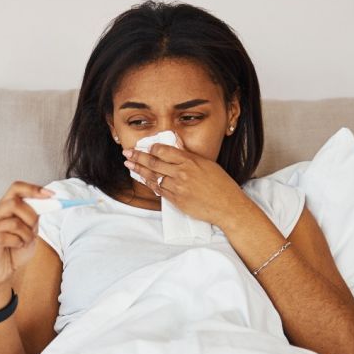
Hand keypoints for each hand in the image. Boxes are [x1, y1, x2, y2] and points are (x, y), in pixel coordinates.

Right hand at [0, 181, 53, 285]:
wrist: (2, 272)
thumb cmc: (15, 250)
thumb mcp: (30, 231)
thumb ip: (34, 216)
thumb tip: (47, 202)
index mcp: (4, 207)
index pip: (16, 188)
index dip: (33, 189)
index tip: (51, 195)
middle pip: (14, 202)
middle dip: (31, 216)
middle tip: (33, 229)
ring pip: (13, 222)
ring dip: (26, 234)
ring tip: (25, 241)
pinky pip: (6, 236)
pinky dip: (17, 242)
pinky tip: (17, 246)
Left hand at [122, 141, 246, 227]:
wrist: (227, 206)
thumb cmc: (221, 184)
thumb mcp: (207, 164)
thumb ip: (189, 157)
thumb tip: (176, 147)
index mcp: (190, 161)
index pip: (164, 151)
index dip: (151, 148)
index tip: (145, 147)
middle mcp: (181, 173)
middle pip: (153, 163)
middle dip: (137, 157)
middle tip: (127, 153)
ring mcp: (177, 187)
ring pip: (153, 177)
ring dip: (139, 170)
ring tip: (129, 165)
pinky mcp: (176, 200)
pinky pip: (159, 190)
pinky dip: (150, 184)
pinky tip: (144, 179)